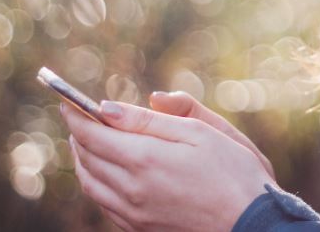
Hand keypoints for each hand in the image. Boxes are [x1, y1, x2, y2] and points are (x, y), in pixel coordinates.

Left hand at [61, 100, 275, 231]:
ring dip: (82, 158)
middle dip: (78, 133)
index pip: (92, 134)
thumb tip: (108, 107)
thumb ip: (152, 119)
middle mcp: (131, 189)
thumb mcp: (199, 132)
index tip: (67, 100)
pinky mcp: (140, 229)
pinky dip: (95, 182)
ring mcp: (133, 214)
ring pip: (90, 183)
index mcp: (144, 159)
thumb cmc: (233, 172)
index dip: (76, 115)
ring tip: (86, 140)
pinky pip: (104, 203)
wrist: (252, 224)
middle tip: (76, 116)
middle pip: (87, 158)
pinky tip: (104, 172)